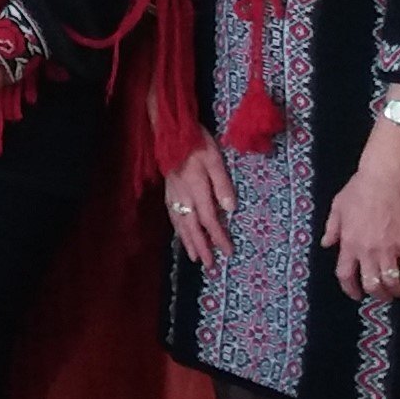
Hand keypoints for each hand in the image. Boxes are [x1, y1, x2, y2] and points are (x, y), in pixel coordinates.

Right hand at [162, 146, 238, 266]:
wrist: (170, 132)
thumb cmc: (197, 143)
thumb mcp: (215, 159)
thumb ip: (222, 184)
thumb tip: (230, 209)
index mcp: (196, 190)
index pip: (210, 220)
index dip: (219, 238)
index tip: (228, 252)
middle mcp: (183, 197)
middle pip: (193, 228)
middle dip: (202, 248)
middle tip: (210, 266)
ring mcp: (173, 195)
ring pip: (181, 225)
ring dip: (188, 243)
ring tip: (195, 258)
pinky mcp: (168, 191)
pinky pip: (173, 216)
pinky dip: (177, 229)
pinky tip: (181, 234)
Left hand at [321, 162, 399, 300]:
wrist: (383, 179)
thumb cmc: (357, 190)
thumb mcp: (337, 207)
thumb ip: (332, 228)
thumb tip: (327, 244)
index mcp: (349, 243)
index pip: (345, 275)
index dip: (349, 289)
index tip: (355, 295)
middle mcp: (368, 251)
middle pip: (371, 284)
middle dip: (377, 295)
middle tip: (381, 296)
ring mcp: (389, 248)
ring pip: (392, 281)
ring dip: (396, 291)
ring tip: (398, 291)